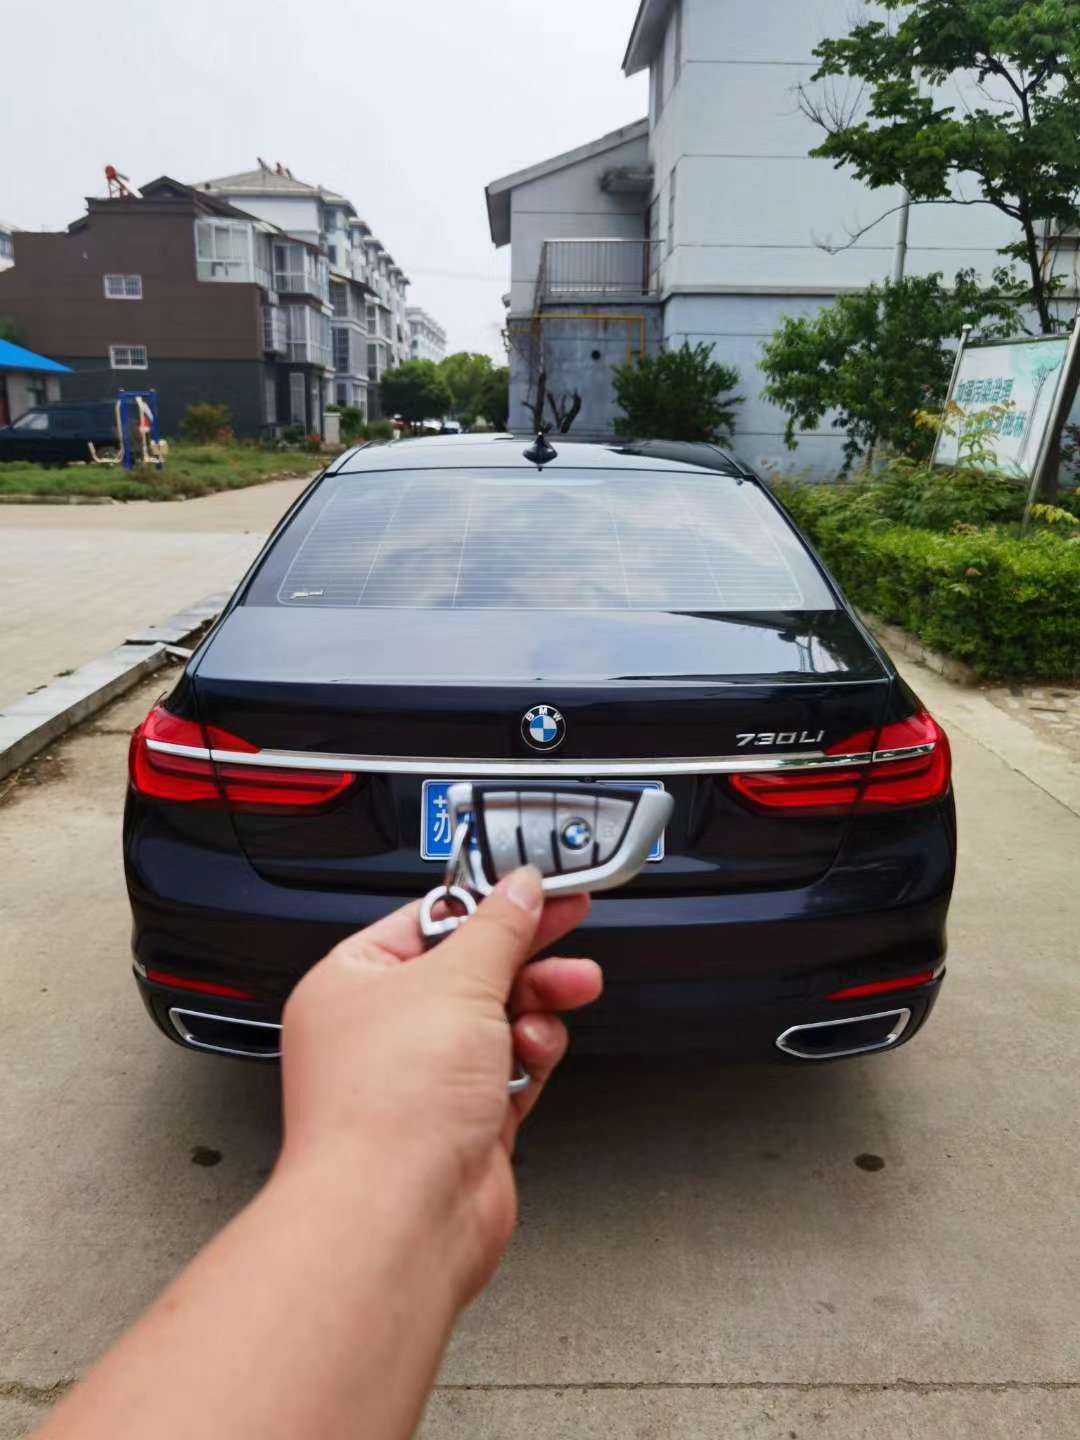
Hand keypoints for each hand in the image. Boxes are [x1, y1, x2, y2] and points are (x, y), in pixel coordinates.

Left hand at [277, 868, 598, 1303]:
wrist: (400, 1217)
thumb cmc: (387, 1107)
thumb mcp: (458, 982)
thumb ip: (499, 929)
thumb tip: (520, 890)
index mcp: (351, 983)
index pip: (427, 923)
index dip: (485, 904)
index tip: (535, 890)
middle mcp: (379, 1033)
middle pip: (469, 972)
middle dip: (525, 955)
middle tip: (570, 927)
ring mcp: (420, 1082)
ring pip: (496, 1021)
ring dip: (536, 1006)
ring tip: (571, 990)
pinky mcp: (461, 1124)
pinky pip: (509, 1070)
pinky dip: (530, 1057)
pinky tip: (537, 1051)